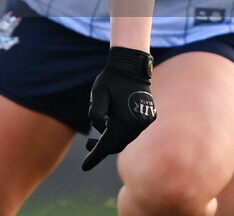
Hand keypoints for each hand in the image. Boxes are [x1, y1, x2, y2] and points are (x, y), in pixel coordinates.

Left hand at [82, 47, 155, 170]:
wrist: (132, 66)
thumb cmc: (112, 79)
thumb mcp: (98, 93)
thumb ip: (95, 111)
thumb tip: (97, 127)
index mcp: (124, 121)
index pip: (107, 145)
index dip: (95, 156)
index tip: (85, 167)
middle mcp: (137, 124)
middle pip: (117, 144)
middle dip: (102, 147)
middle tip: (88, 144)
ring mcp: (144, 121)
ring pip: (125, 137)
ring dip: (112, 136)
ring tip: (101, 126)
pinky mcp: (148, 116)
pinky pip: (132, 130)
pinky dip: (122, 130)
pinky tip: (113, 120)